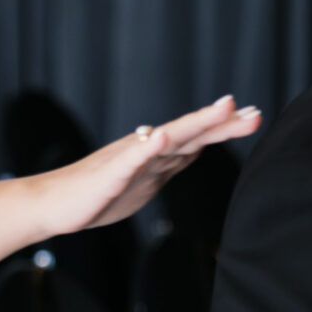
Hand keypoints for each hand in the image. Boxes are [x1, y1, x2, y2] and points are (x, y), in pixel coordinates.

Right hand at [34, 96, 261, 235]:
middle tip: (254, 112)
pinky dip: (148, 146)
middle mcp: (147, 148)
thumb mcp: (147, 180)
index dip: (226, 127)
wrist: (56, 204)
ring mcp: (129, 159)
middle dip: (223, 122)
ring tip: (222, 108)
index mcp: (158, 154)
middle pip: (192, 132)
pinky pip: (131, 159)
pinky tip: (163, 135)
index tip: (255, 114)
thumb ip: (170, 163)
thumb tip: (197, 150)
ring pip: (169, 138)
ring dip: (196, 123)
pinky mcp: (110, 172)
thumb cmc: (100, 193)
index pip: (199, 138)